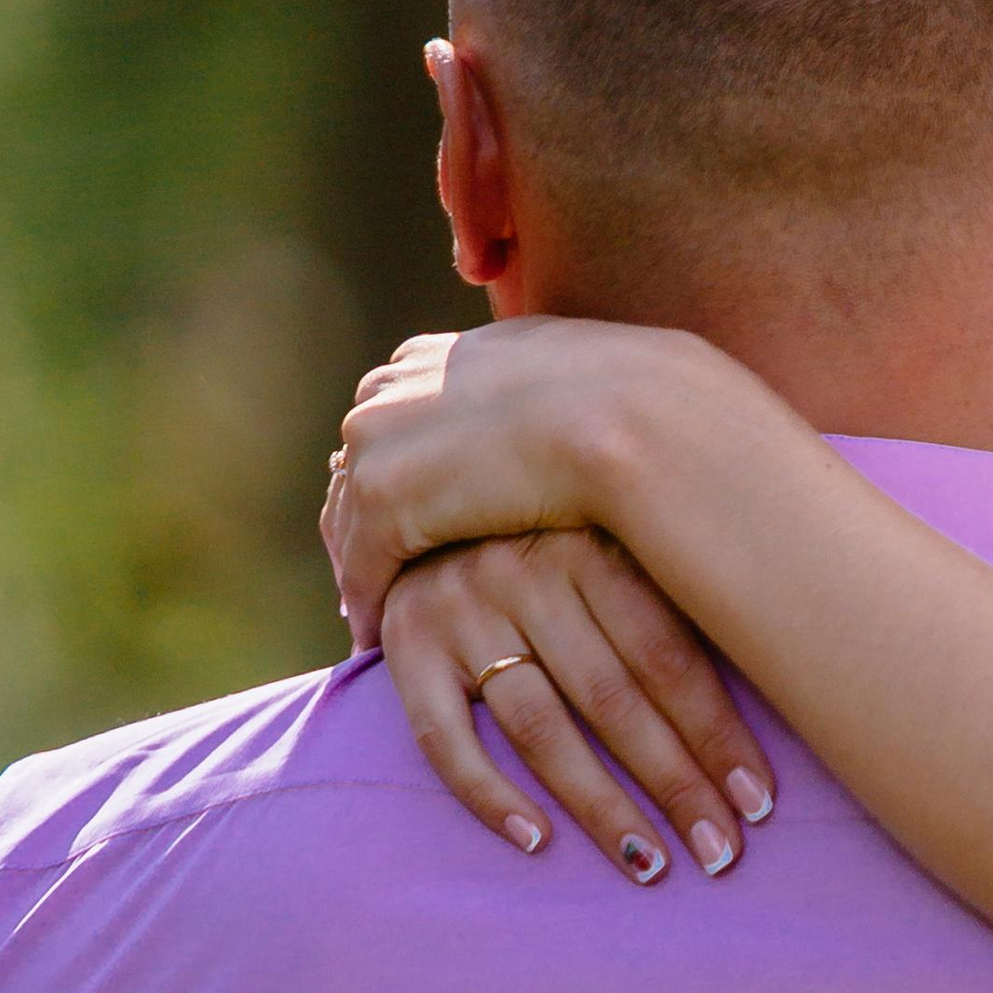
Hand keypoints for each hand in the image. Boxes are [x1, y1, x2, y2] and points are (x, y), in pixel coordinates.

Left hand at [322, 316, 710, 644]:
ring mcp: (383, 438)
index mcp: (441, 353)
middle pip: (360, 464)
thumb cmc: (639, 402)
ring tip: (377, 617)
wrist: (635, 417)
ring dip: (363, 566)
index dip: (404, 473)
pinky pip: (363, 564)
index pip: (396, 419)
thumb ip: (544, 391)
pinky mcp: (384, 497)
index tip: (412, 518)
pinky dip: (370, 601)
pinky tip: (382, 638)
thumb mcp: (579, 377)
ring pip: (353, 517)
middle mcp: (398, 385)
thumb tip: (567, 403)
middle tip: (374, 576)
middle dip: (363, 521)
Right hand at [379, 531, 773, 881]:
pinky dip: (490, 796)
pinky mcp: (405, 647)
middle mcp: (522, 571)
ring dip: (600, 806)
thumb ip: (673, 591)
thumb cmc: (552, 531)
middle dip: (674, 784)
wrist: (423, 499)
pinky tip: (540, 843)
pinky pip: (445, 739)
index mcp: (592, 538)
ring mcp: (459, 610)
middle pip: (612, 699)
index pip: (668, 656)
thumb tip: (782, 666)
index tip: (759, 801)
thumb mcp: (615, 533)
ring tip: (650, 864)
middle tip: (721, 853)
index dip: (717, 734)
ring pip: (541, 728)